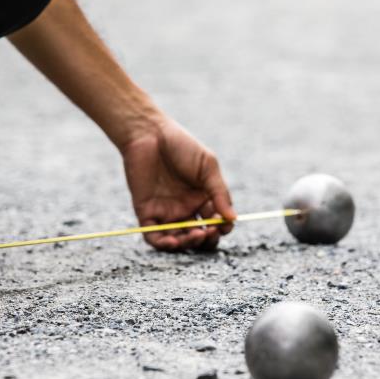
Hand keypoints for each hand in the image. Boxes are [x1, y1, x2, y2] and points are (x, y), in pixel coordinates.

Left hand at [121, 117, 235, 250]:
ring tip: (195, 235)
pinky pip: (154, 236)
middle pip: (198, 235)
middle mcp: (185, 208)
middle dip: (207, 239)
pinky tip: (173, 242)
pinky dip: (163, 244)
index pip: (215, 222)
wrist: (149, 133)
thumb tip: (232, 218)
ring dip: (188, 244)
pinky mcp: (146, 212)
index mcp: (202, 198)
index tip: (224, 226)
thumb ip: (219, 193)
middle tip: (210, 232)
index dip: (222, 228)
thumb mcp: (207, 167)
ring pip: (178, 240)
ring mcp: (166, 212)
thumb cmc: (181, 146)